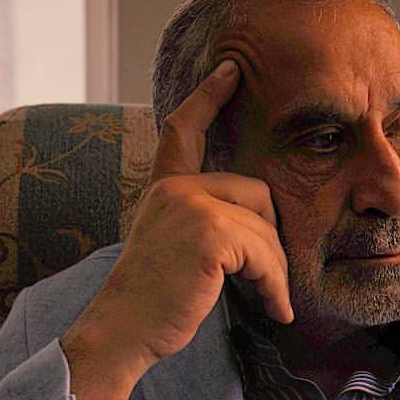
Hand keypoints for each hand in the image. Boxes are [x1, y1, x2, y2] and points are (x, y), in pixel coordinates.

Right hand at [60, 59, 291, 399]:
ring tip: (271, 303)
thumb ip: (204, 222)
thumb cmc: (153, 302)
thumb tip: (264, 224)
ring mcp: (191, 206)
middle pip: (257, 193)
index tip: (230, 68)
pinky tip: (273, 310)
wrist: (124, 331)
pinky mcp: (209, 234)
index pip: (184, 129)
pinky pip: (265, 253)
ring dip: (275, 272)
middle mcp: (175, 189)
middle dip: (271, 240)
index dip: (209, 95)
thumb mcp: (173, 247)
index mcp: (164, 188)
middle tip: (270, 282)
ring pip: (266, 228)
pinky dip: (275, 286)